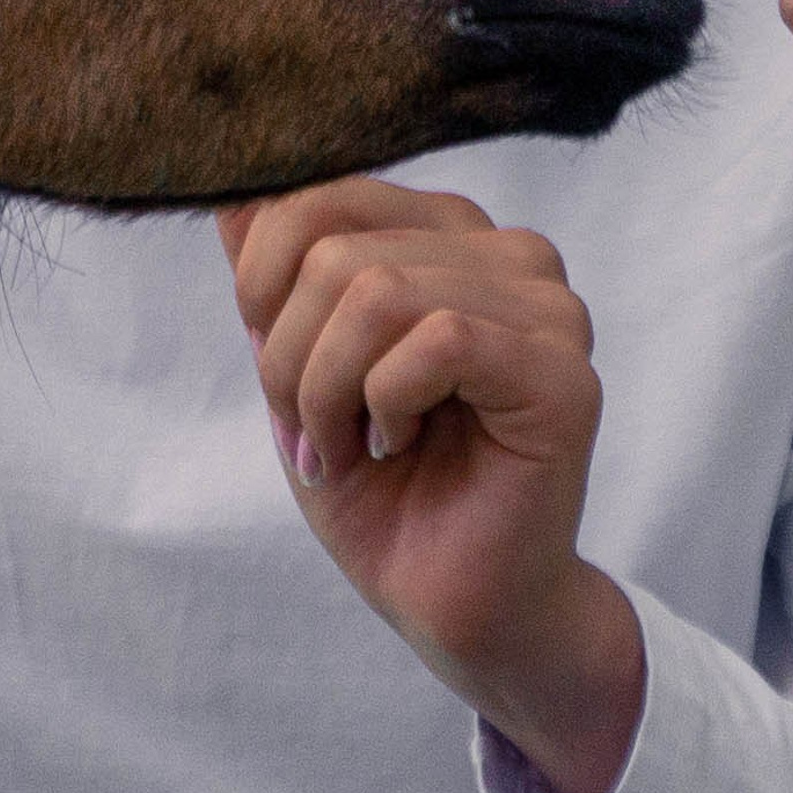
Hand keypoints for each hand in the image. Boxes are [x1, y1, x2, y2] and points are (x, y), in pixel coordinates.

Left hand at [217, 178, 641, 792]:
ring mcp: (547, 308)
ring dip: (328, 390)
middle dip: (288, 356)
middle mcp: (506, 251)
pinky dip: (384, 403)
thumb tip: (230, 188)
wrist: (450, 603)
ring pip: (378, 293)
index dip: (261, 277)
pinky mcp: (562, 373)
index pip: (321, 191)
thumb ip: (271, 273)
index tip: (264, 356)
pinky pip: (439, 339)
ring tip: (343, 447)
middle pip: (336, 250)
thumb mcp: (295, 363)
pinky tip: (394, 445)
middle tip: (307, 433)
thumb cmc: (381, 486)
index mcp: (445, 232)